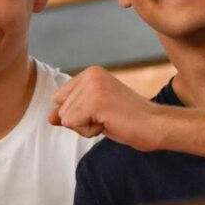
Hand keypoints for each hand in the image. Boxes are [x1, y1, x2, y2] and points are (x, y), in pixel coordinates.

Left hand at [49, 66, 165, 151]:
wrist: (154, 125)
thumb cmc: (128, 121)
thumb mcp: (94, 113)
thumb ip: (71, 111)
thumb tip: (49, 117)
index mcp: (91, 72)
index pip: (60, 99)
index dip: (78, 113)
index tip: (104, 112)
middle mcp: (90, 74)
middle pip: (60, 108)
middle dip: (80, 121)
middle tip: (108, 117)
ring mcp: (93, 86)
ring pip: (65, 118)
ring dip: (86, 127)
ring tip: (110, 120)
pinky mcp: (95, 100)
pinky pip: (72, 124)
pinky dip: (89, 131)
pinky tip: (109, 123)